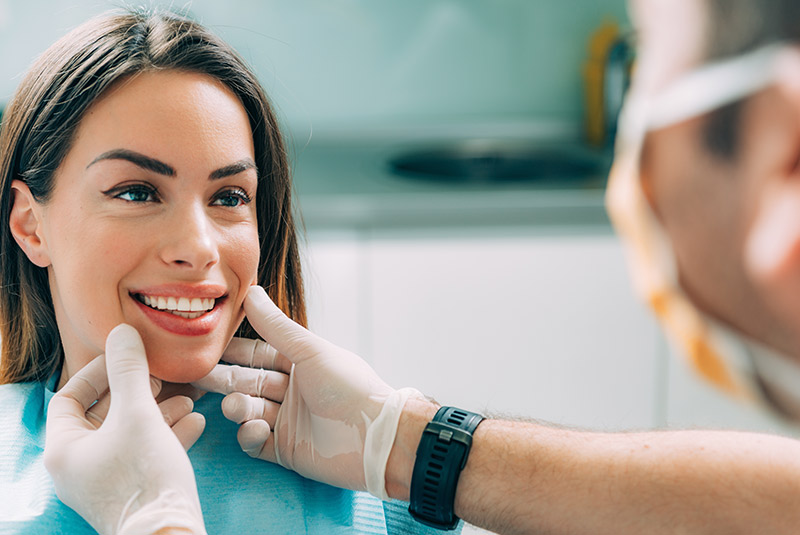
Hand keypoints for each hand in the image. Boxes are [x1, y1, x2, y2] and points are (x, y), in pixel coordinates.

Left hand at [45, 324, 206, 534]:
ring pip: (129, 433)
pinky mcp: (132, 490)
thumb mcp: (138, 413)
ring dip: (159, 411)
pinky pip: (145, 454)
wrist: (169, 533)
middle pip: (103, 414)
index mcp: (64, 449)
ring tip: (188, 398)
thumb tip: (122, 332)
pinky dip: (167, 435)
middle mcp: (79, 466)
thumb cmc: (144, 476)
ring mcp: (106, 480)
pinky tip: (196, 422)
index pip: (68, 398)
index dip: (97, 373)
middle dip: (138, 391)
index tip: (127, 359)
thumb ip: (129, 370)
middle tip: (160, 377)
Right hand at [195, 285, 422, 499]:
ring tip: (236, 406)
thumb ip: (277, 326)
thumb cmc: (350, 387)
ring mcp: (288, 421)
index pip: (258, 353)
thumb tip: (251, 292)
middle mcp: (293, 391)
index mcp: (301, 364)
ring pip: (249, 411)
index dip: (233, 350)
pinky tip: (255, 429)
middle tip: (196, 376)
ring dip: (237, 407)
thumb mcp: (311, 351)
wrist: (375, 437)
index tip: (206, 345)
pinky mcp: (286, 450)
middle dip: (224, 379)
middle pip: (248, 382)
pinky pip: (255, 442)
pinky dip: (249, 435)